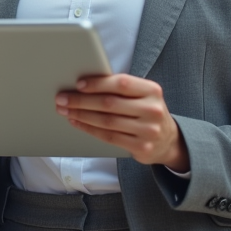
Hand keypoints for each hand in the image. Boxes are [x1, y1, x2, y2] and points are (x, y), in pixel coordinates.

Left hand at [56, 74, 188, 170]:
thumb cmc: (146, 111)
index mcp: (152, 90)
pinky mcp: (141, 147)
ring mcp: (148, 130)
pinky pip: (108, 137)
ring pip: (106, 121)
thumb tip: (84, 84)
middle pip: (109, 104)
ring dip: (81, 115)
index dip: (98, 83)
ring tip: (65, 110)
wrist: (168, 140)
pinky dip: (89, 129)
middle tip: (62, 98)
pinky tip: (77, 122)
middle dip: (81, 100)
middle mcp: (152, 110)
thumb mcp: (142, 95)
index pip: (121, 83)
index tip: (78, 84)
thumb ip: (121, 89)